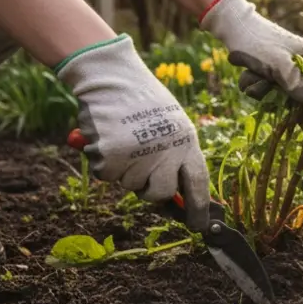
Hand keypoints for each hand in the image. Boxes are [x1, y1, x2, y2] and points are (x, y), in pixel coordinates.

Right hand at [56, 35, 210, 230]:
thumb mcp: (171, 125)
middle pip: (161, 194)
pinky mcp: (113, 155)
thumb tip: (177, 195)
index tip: (199, 226)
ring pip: (130, 186)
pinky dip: (103, 162)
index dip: (199, 208)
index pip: (198, 183)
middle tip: (140, 172)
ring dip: (123, 171)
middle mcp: (168, 150)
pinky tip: (107, 138)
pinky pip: (107, 175)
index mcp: (187, 141)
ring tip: (123, 140)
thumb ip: (176, 156)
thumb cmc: (141, 101)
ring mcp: (140, 154)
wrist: (111, 77)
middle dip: (150, 192)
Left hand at [200, 0, 302, 134]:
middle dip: (285, 102)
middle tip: (284, 118)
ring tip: (255, 77)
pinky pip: (264, 89)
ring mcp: (284, 70)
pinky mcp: (268, 72)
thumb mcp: (278, 63)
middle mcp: (301, 66)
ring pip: (278, 94)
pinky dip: (254, 84)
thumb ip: (294, 81)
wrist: (233, 25)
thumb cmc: (260, 41)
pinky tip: (247, 74)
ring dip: (263, 90)